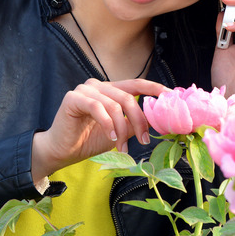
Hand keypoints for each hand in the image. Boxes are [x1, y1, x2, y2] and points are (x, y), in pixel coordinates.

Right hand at [32, 78, 167, 180]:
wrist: (63, 151)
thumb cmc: (90, 140)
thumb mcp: (119, 131)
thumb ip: (134, 122)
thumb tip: (159, 120)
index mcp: (111, 90)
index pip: (137, 84)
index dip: (155, 88)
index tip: (171, 96)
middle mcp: (99, 86)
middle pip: (128, 97)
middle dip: (140, 120)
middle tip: (144, 140)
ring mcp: (85, 89)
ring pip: (114, 104)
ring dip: (122, 128)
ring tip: (123, 147)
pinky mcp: (73, 98)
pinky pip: (96, 107)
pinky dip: (107, 123)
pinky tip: (110, 137)